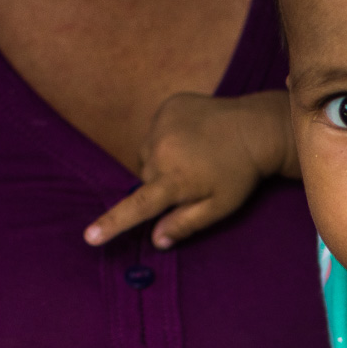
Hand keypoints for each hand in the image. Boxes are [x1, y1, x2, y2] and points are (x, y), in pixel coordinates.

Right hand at [84, 90, 293, 248]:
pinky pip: (156, 130)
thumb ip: (186, 223)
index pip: (137, 207)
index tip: (90, 236)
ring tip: (194, 156)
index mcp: (175, 180)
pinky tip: (193, 137)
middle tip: (192, 180)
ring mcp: (162, 125)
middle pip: (145, 179)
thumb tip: (156, 240)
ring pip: (148, 154)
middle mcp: (162, 151)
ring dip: (162, 160)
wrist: (256, 128)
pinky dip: (168, 137)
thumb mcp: (220, 206)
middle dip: (161, 185)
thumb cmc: (240, 173)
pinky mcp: (167, 107)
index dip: (112, 223)